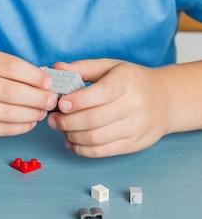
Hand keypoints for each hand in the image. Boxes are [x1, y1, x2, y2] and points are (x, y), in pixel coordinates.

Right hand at [0, 48, 57, 139]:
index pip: (12, 67)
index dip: (35, 77)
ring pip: (8, 114)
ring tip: (41, 112)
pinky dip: (19, 127)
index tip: (49, 82)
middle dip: (38, 98)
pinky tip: (28, 122)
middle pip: (12, 92)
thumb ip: (6, 68)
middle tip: (51, 101)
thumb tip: (43, 82)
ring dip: (31, 114)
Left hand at [47, 59, 170, 156]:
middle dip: (66, 122)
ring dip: (71, 136)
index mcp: (127, 83)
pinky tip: (71, 141)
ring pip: (95, 138)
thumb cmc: (132, 81)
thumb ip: (83, 67)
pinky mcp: (135, 144)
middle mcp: (135, 105)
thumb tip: (57, 68)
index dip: (76, 101)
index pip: (100, 94)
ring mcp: (136, 127)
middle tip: (53, 119)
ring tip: (61, 129)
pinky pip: (103, 152)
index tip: (60, 103)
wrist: (166, 100)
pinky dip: (82, 149)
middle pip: (93, 119)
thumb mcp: (110, 67)